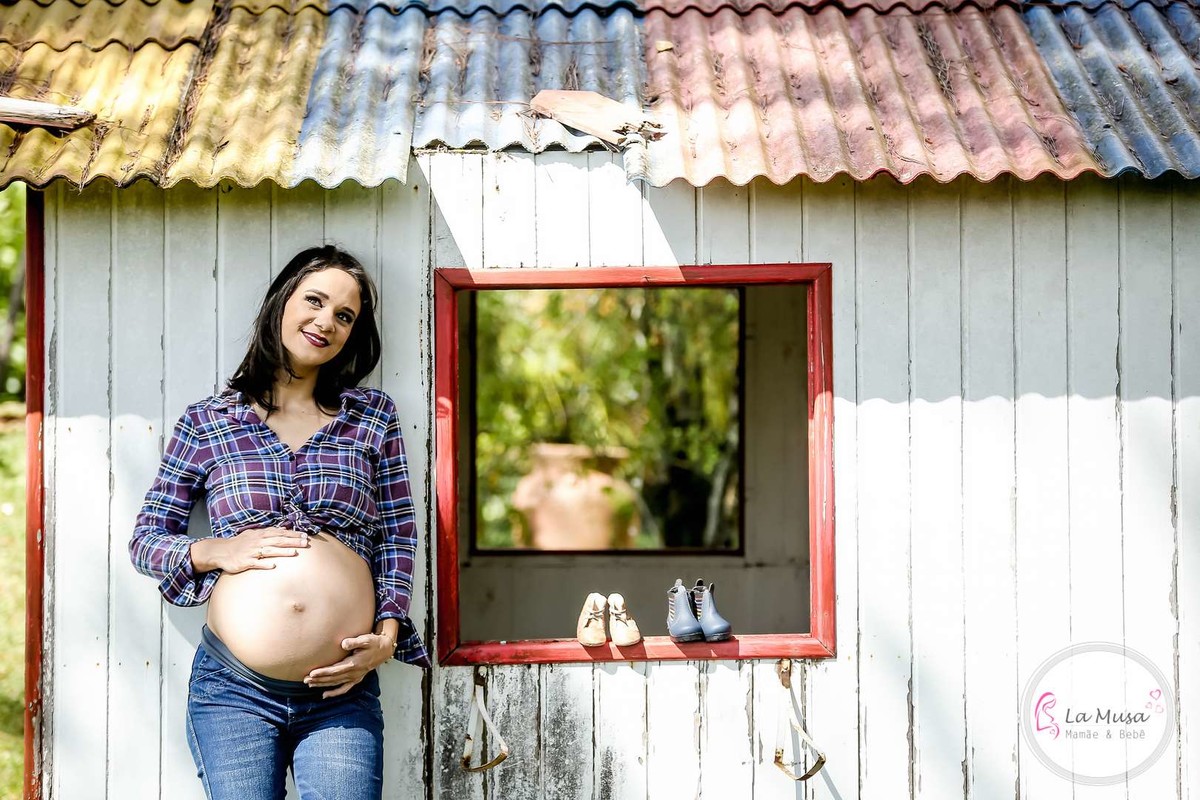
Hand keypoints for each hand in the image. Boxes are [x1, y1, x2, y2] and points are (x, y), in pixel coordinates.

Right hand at [190, 527, 309, 573]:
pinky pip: (256, 563)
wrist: (221, 551)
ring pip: (269, 551)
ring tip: (294, 552)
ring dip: (282, 551)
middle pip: (277, 540)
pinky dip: (264, 564)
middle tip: (305, 542)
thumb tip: (283, 529)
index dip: (293, 534)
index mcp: (260, 535)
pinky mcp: (245, 562)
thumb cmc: (239, 544)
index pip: (279, 533)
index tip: (305, 535)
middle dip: (292, 541)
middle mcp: (257, 542)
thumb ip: (268, 532)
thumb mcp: (253, 534)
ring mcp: (251, 552)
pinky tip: (273, 566)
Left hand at [304, 633, 394, 698]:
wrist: (384, 650)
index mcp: (354, 664)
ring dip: (322, 685)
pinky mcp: (356, 679)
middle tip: (305, 679)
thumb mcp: (366, 639)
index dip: (323, 672)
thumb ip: (354, 642)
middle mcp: (353, 673)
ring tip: (309, 684)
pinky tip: (324, 695)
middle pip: (332, 678)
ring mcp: (355, 677)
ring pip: (335, 683)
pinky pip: (344, 689)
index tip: (311, 673)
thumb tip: (343, 643)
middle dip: (318, 679)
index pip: (335, 670)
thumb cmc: (374, 643)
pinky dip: (334, 693)